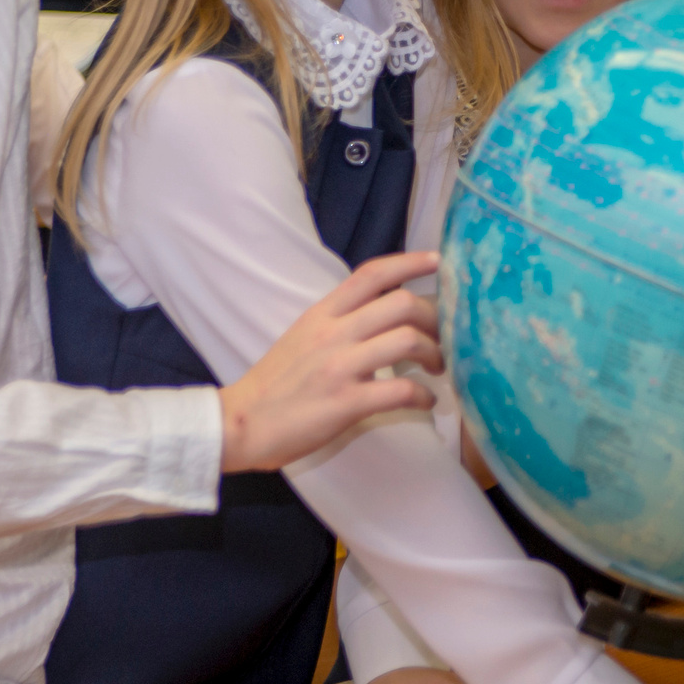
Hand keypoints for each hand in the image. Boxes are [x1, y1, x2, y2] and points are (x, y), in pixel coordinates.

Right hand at [218, 251, 442, 472]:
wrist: (239, 423)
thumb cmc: (275, 383)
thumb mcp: (303, 335)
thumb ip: (339, 320)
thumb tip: (382, 311)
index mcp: (322, 313)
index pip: (371, 274)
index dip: (410, 262)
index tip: (439, 261)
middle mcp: (333, 333)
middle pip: (402, 304)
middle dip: (434, 318)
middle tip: (444, 338)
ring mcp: (340, 367)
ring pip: (408, 340)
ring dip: (435, 354)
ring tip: (438, 369)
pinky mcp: (346, 402)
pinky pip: (401, 390)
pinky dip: (423, 395)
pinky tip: (425, 402)